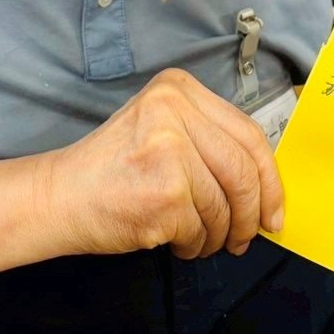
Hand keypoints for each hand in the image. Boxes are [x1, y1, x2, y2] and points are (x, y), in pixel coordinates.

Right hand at [39, 69, 283, 260]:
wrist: (59, 196)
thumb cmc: (112, 171)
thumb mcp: (160, 130)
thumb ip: (209, 142)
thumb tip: (266, 186)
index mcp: (178, 88)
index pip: (249, 134)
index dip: (269, 180)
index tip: (274, 211)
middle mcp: (174, 110)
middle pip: (244, 171)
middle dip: (252, 214)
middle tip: (248, 237)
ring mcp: (169, 150)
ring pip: (225, 206)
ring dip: (218, 235)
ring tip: (197, 239)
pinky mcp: (166, 191)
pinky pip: (202, 230)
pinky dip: (193, 245)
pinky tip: (174, 240)